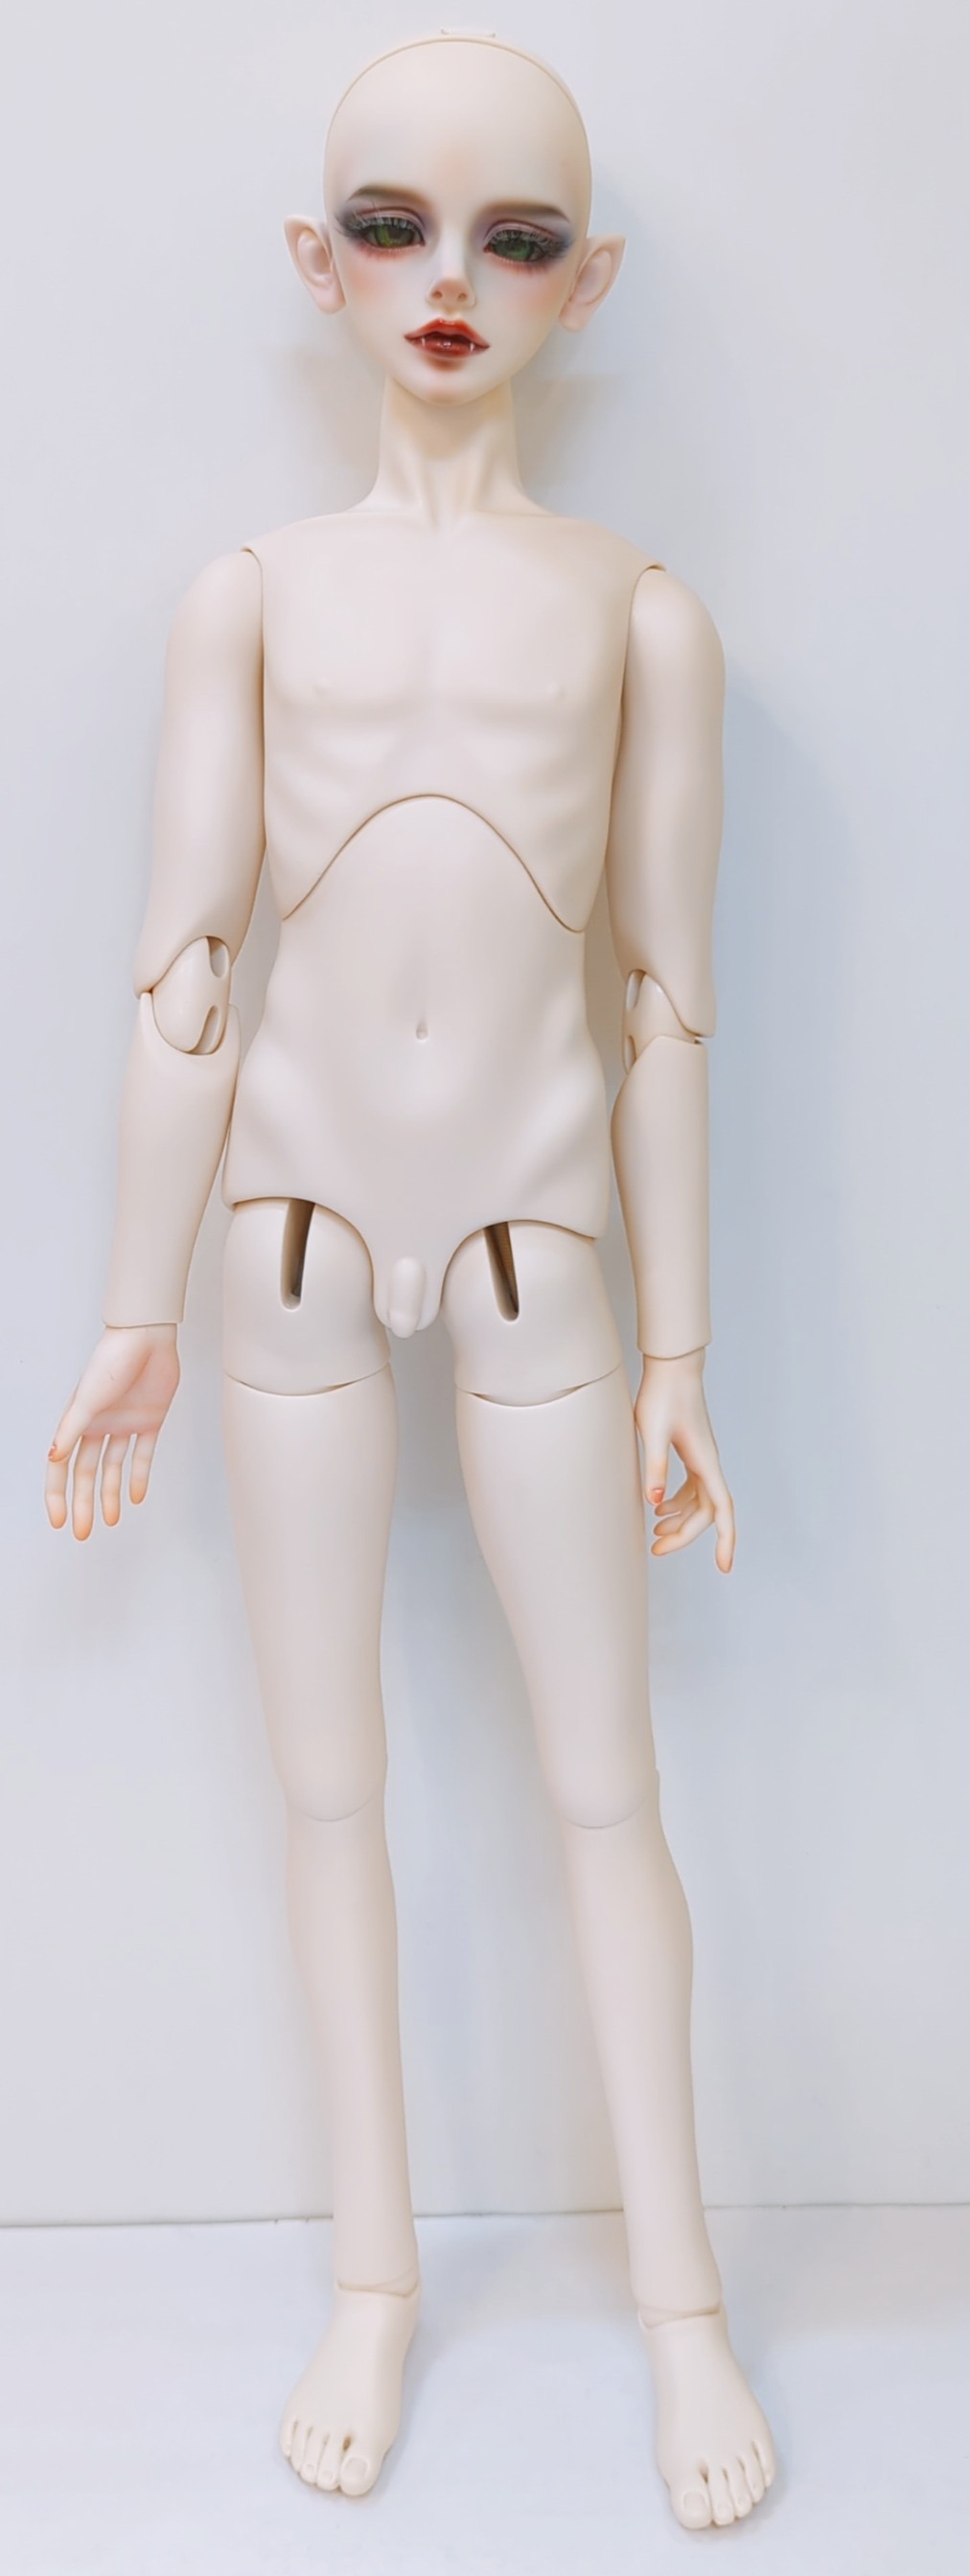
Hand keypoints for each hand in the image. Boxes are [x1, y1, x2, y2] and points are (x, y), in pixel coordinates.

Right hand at [45, 1325, 179, 1537]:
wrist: (149, 1338)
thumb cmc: (112, 1360)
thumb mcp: (88, 1399)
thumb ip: (71, 1428)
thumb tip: (52, 1457)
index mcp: (79, 1422)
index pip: (62, 1467)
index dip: (58, 1495)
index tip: (59, 1521)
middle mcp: (100, 1426)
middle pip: (88, 1474)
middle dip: (84, 1503)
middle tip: (83, 1532)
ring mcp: (125, 1424)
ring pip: (114, 1468)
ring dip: (111, 1495)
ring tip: (109, 1520)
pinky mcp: (150, 1420)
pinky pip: (143, 1455)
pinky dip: (138, 1476)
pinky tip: (134, 1496)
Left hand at [634, 1348, 734, 1572]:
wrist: (671, 1367)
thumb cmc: (662, 1395)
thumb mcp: (652, 1431)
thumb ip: (655, 1466)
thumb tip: (656, 1502)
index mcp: (705, 1461)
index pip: (721, 1509)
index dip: (725, 1540)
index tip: (724, 1567)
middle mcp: (708, 1463)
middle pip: (706, 1512)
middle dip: (684, 1536)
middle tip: (656, 1550)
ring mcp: (701, 1458)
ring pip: (699, 1501)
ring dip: (680, 1521)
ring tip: (654, 1534)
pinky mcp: (691, 1452)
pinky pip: (691, 1487)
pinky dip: (677, 1502)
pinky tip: (658, 1507)